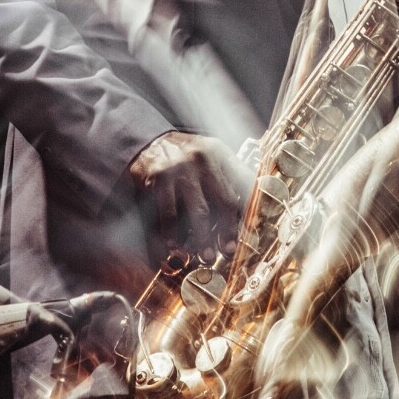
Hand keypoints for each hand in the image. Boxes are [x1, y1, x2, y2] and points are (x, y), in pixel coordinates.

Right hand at [128, 132, 252, 262]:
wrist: (146, 141)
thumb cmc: (183, 155)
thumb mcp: (209, 154)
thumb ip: (227, 174)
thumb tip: (246, 209)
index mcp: (219, 152)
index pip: (243, 182)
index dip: (250, 208)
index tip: (253, 231)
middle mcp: (203, 158)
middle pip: (225, 200)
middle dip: (229, 230)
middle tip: (229, 251)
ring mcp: (180, 168)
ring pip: (199, 212)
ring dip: (203, 239)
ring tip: (206, 256)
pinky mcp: (158, 179)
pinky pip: (169, 214)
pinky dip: (173, 234)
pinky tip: (174, 245)